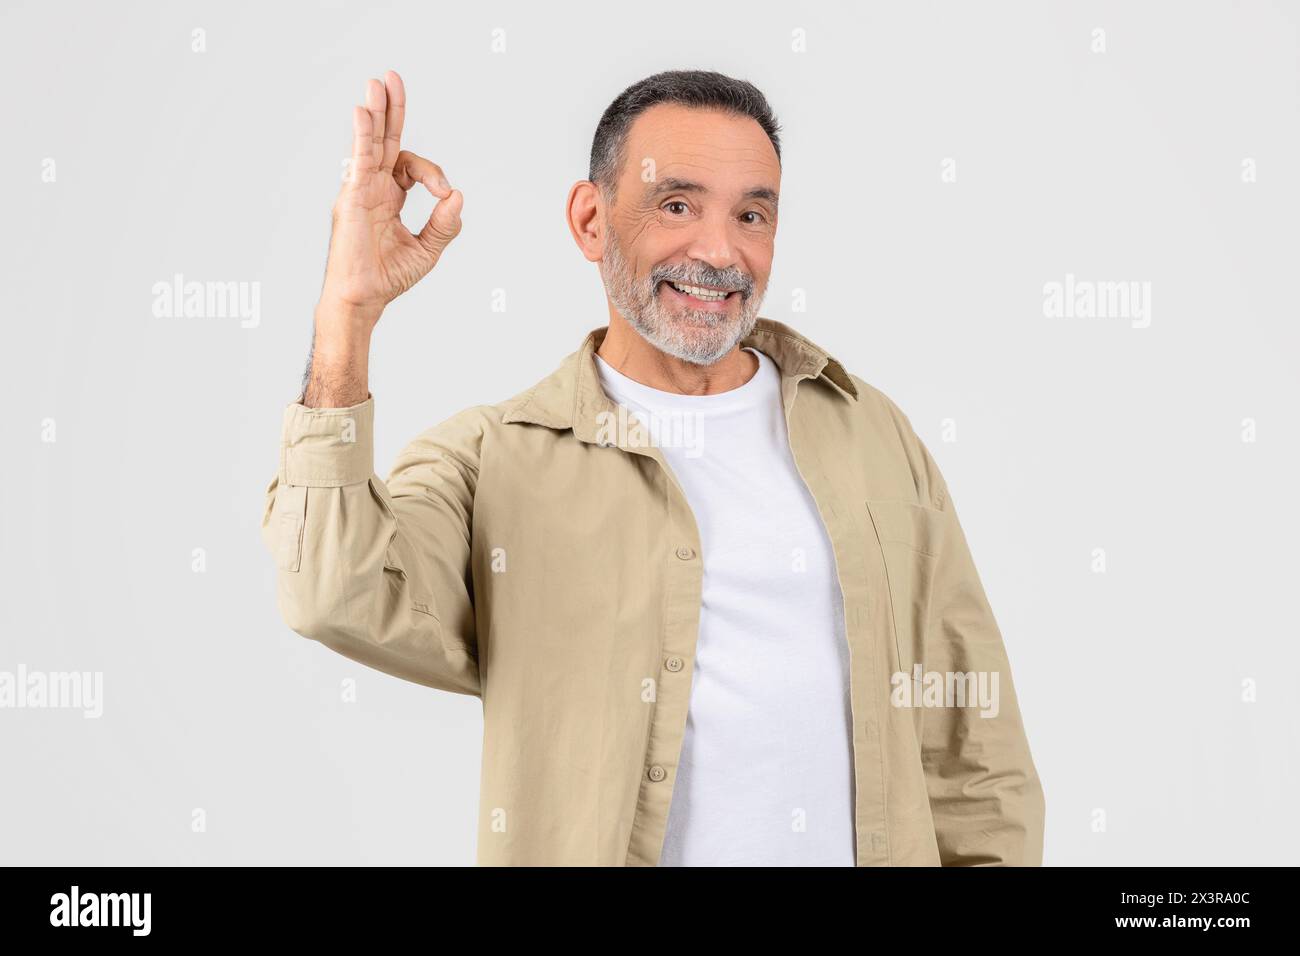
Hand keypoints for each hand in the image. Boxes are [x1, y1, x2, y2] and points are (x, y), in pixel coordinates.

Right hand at [304, 71, 462, 406]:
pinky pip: (357, 160)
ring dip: (374, 113)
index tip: (444, 193)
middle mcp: (372, 187)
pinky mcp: (351, 197)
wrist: (364, 298)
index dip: (433, 173)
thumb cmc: (388, 277)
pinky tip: (363, 112)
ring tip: (378, 83)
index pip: (411, 166)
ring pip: (368, 143)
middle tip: (392, 78)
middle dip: (390, 110)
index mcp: (389, 196)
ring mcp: (359, 190)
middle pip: (383, 140)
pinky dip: (361, 136)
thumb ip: (445, 223)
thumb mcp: (428, 249)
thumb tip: (457, 194)